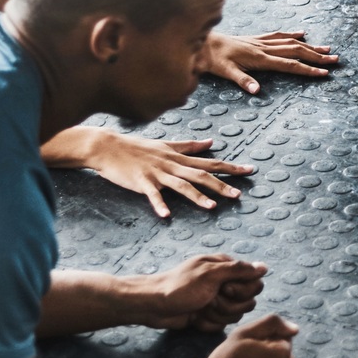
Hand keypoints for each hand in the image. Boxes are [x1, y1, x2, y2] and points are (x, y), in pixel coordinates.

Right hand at [49, 127, 253, 218]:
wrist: (107, 147)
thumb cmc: (137, 147)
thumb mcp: (166, 144)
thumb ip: (190, 146)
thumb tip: (212, 142)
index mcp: (179, 158)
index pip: (210, 163)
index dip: (231, 167)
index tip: (250, 170)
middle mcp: (172, 165)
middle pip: (201, 175)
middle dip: (221, 185)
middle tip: (239, 194)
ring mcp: (157, 174)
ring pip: (180, 185)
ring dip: (196, 196)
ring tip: (212, 206)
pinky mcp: (141, 182)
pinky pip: (152, 194)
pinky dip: (159, 204)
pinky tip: (167, 215)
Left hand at [135, 254, 267, 332]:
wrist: (155, 306)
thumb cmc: (181, 287)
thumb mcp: (210, 274)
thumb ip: (239, 270)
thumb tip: (264, 267)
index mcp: (226, 268)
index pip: (255, 282)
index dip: (243, 290)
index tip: (225, 289)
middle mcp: (225, 283)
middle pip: (248, 300)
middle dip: (229, 304)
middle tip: (210, 299)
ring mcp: (218, 300)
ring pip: (236, 315)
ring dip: (217, 314)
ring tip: (201, 309)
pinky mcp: (211, 315)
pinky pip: (222, 324)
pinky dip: (208, 323)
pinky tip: (196, 318)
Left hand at [200, 31, 338, 94]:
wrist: (202, 43)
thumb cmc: (212, 60)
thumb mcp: (225, 73)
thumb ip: (242, 81)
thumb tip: (256, 91)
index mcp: (259, 58)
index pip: (289, 65)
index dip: (308, 69)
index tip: (324, 73)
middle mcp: (264, 48)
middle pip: (297, 52)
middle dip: (317, 56)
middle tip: (335, 60)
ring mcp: (261, 42)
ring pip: (291, 43)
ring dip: (310, 46)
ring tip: (327, 49)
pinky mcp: (256, 38)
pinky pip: (278, 35)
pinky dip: (293, 35)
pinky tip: (302, 34)